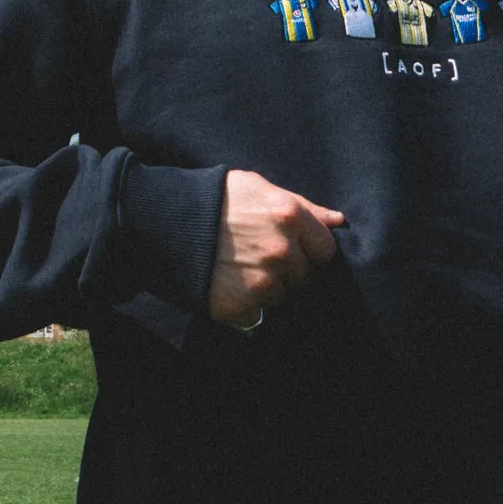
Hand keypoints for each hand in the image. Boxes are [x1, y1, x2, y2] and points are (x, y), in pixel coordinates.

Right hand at [210, 169, 344, 326]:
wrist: (165, 222)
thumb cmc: (215, 199)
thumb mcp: (259, 188)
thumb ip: (303, 206)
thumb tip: (338, 221)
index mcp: (290, 217)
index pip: (325, 249)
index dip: (310, 251)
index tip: (294, 249)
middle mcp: (281, 251)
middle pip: (306, 277)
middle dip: (290, 271)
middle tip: (261, 258)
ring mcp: (262, 281)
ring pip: (282, 296)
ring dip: (267, 288)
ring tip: (241, 270)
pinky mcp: (240, 305)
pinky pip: (256, 315)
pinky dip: (246, 306)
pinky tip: (229, 286)